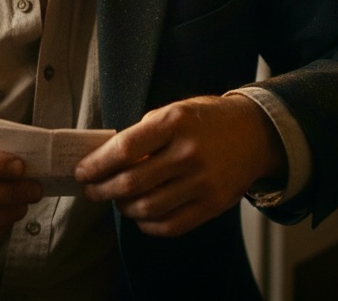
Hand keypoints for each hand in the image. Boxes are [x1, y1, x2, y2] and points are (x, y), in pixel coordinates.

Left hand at [74, 95, 286, 236]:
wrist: (255, 133)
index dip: (97, 164)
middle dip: (102, 190)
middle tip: (91, 191)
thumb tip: (105, 160)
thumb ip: (143, 134)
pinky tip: (140, 215)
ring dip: (123, 208)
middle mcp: (188, 153)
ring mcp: (202, 182)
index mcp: (174, 122)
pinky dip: (147, 225)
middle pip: (131, 183)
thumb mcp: (174, 112)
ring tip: (117, 201)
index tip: (82, 172)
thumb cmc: (206, 120)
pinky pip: (170, 225)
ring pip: (147, 208)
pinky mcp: (213, 204)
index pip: (124, 149)